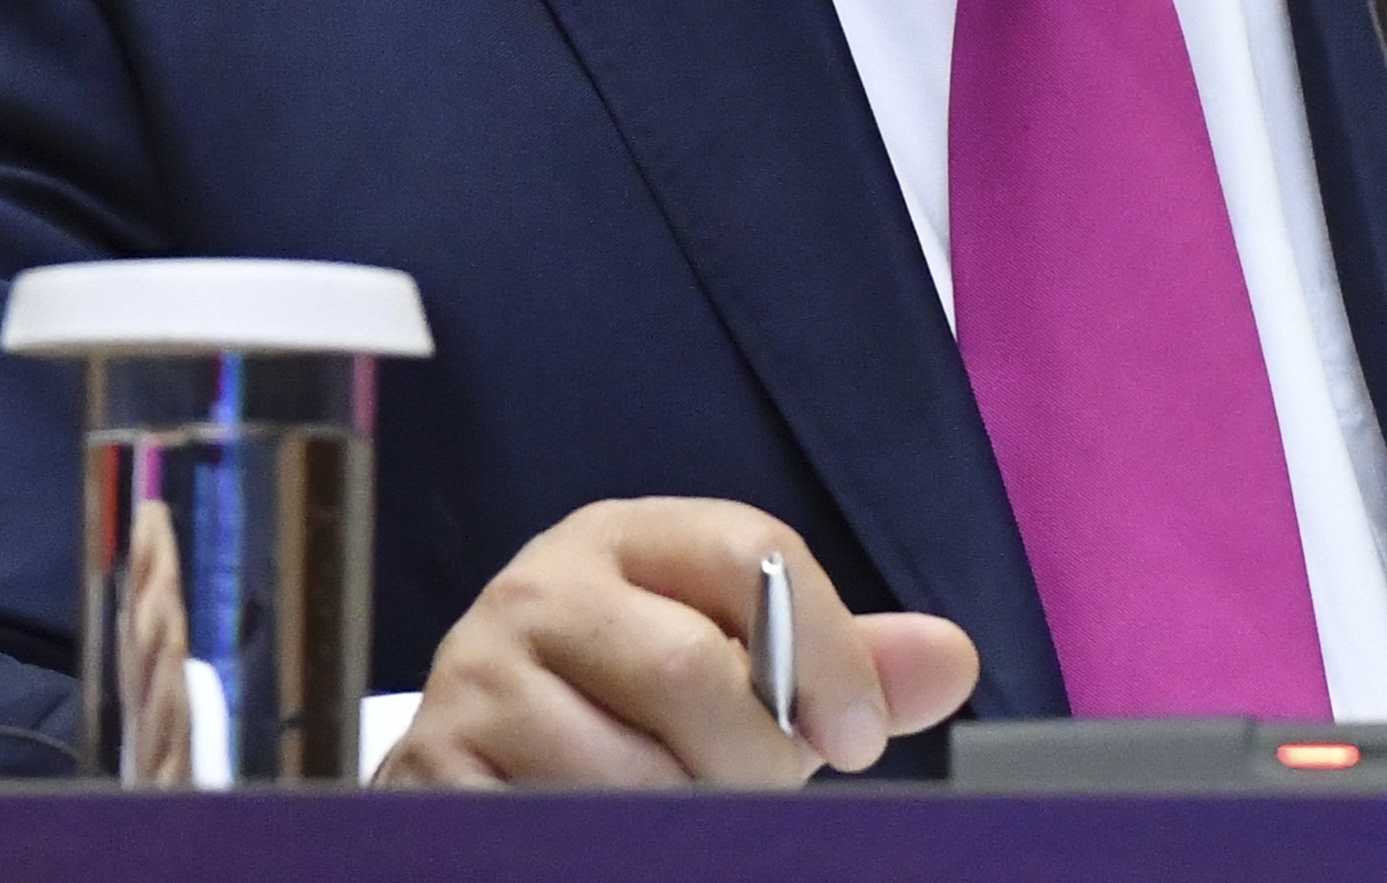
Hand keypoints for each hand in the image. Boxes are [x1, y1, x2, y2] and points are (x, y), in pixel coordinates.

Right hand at [375, 498, 978, 787]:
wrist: (471, 767)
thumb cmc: (627, 705)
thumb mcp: (731, 660)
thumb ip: (836, 660)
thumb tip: (953, 660)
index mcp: (627, 540)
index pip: (751, 553)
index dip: (825, 648)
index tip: (860, 736)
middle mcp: (540, 592)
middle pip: (691, 669)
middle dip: (755, 759)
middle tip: (762, 798)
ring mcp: (473, 682)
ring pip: (625, 775)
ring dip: (682, 820)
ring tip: (679, 819)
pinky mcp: (433, 773)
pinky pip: (554, 829)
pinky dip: (612, 847)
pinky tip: (618, 840)